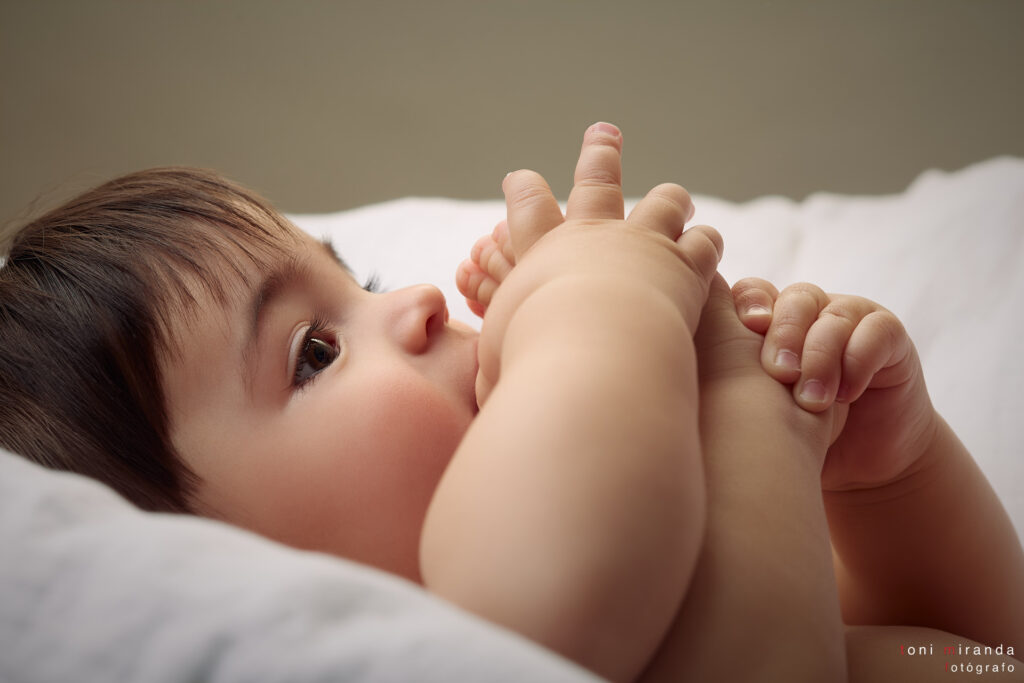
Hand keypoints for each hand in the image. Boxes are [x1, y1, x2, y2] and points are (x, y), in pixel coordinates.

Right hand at [467, 123, 722, 405]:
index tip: (519, 177)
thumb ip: (502, 364)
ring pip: (664, 202)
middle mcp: (593, 236)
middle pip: (598, 181)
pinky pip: (704, 242)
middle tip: (604, 132)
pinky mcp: (685, 266)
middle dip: (599, 154)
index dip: (523, 189)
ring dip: (670, 198)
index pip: (527, 208)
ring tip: (677, 197)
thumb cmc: (535, 368)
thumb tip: (491, 390)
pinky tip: (708, 245)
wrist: (594, 363)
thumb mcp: (501, 364)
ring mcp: (643, 245)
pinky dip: (706, 242)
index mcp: (543, 254)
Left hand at [733, 279, 938, 490]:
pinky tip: (845, 394)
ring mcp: (850, 320)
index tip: (745, 329)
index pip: (754, 293)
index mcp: (769, 323)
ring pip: (833, 315)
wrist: (860, 464)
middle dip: (784, 334)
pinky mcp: (889, 338)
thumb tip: (681, 373)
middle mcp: (808, 314)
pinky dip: (858, 360)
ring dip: (820, 357)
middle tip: (779, 374)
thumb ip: (725, 386)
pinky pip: (875, 331)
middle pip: (794, 299)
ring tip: (811, 401)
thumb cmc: (794, 436)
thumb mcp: (756, 411)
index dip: (749, 304)